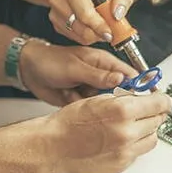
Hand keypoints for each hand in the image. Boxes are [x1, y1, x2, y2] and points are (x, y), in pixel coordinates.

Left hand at [20, 43, 138, 105]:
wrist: (28, 71)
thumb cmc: (50, 61)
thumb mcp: (75, 68)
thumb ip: (98, 76)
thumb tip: (121, 79)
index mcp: (103, 62)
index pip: (128, 74)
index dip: (138, 86)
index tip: (143, 99)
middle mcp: (101, 77)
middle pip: (119, 93)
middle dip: (111, 99)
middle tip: (96, 97)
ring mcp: (91, 89)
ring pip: (104, 104)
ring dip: (92, 103)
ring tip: (76, 93)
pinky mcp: (82, 101)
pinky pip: (90, 110)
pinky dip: (80, 107)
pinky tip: (68, 97)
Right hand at [45, 92, 171, 172]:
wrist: (54, 145)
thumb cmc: (70, 122)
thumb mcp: (99, 99)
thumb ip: (125, 97)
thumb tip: (142, 96)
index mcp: (122, 111)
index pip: (159, 103)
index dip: (163, 99)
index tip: (164, 98)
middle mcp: (127, 132)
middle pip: (158, 120)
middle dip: (154, 113)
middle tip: (147, 109)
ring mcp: (125, 151)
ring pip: (153, 137)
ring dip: (148, 129)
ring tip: (134, 124)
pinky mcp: (121, 164)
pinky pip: (140, 152)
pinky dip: (136, 143)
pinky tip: (124, 137)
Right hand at [48, 0, 132, 44]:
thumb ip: (121, 0)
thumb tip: (117, 15)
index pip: (85, 14)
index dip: (99, 26)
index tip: (110, 33)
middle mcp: (59, 0)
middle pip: (81, 28)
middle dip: (98, 33)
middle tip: (109, 33)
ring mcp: (55, 13)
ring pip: (79, 36)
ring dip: (94, 36)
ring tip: (101, 27)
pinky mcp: (56, 24)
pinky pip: (75, 38)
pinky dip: (86, 37)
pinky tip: (91, 27)